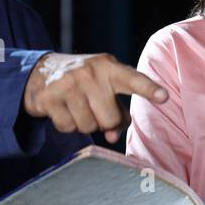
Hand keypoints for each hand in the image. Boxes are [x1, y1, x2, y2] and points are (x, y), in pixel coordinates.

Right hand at [23, 52, 168, 142]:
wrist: (40, 71)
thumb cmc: (83, 83)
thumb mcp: (103, 86)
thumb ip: (116, 110)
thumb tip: (113, 136)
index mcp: (109, 67)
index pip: (133, 80)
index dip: (149, 89)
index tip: (164, 97)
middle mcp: (89, 72)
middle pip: (110, 119)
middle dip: (104, 122)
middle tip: (93, 108)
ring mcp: (68, 83)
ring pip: (89, 126)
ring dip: (84, 124)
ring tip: (76, 107)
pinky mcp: (49, 97)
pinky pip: (68, 127)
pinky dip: (66, 125)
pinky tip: (62, 109)